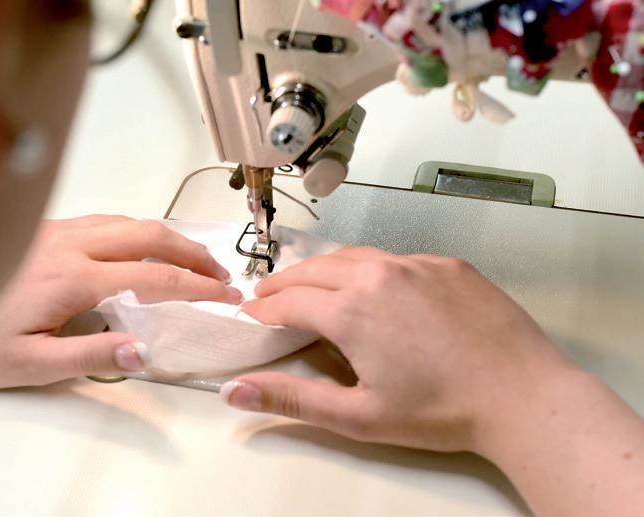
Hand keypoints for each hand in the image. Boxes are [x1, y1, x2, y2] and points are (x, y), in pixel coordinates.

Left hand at [0, 215, 240, 387]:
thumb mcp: (31, 364)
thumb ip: (90, 357)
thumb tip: (143, 351)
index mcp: (73, 278)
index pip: (155, 276)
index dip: (199, 286)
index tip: (227, 295)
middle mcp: (70, 245)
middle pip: (150, 234)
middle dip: (194, 252)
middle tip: (221, 274)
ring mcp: (58, 231)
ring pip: (129, 221)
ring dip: (169, 238)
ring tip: (193, 260)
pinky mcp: (47, 228)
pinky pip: (107, 220)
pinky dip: (140, 230)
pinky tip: (143, 247)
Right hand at [222, 247, 643, 515]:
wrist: (523, 395)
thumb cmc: (440, 411)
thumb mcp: (358, 415)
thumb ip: (292, 399)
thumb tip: (233, 391)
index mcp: (351, 310)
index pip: (290, 301)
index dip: (265, 309)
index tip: (251, 314)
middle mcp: (378, 275)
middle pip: (315, 269)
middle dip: (284, 281)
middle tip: (267, 293)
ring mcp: (417, 264)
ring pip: (355, 255)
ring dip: (324, 269)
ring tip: (310, 283)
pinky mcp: (448, 264)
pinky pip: (397, 258)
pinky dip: (371, 268)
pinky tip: (374, 286)